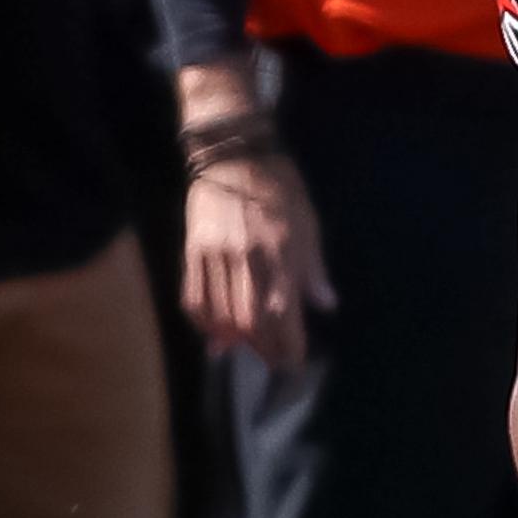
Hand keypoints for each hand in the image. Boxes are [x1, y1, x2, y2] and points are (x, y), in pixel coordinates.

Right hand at [182, 153, 336, 368]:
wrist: (234, 157)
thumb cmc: (281, 191)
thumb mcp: (310, 226)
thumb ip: (314, 270)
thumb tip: (326, 306)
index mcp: (282, 253)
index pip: (282, 313)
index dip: (287, 343)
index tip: (293, 360)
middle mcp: (247, 259)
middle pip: (250, 321)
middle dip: (263, 349)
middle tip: (273, 360)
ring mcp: (215, 256)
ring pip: (220, 315)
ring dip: (234, 340)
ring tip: (248, 350)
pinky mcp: (191, 251)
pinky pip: (193, 298)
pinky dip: (204, 322)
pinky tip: (215, 333)